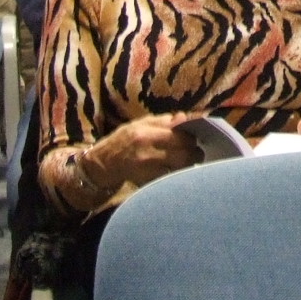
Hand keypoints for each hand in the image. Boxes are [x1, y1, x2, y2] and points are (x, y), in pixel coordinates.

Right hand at [86, 113, 201, 188]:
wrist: (103, 163)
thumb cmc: (123, 140)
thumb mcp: (140, 124)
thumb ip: (163, 121)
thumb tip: (185, 117)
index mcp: (147, 132)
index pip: (180, 133)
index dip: (193, 135)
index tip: (197, 137)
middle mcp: (148, 149)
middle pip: (184, 152)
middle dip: (194, 152)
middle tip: (197, 152)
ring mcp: (148, 168)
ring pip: (180, 167)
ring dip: (188, 165)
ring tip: (188, 162)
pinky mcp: (148, 182)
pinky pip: (171, 178)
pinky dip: (177, 175)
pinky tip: (177, 171)